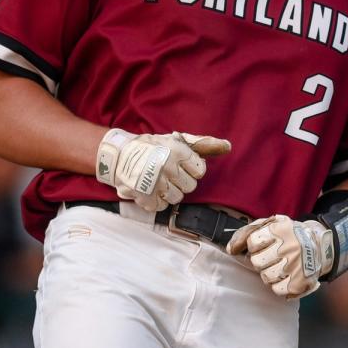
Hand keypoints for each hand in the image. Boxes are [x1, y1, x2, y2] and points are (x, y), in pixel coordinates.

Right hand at [96, 129, 230, 211]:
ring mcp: (155, 182)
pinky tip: (151, 190)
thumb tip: (228, 146)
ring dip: (169, 192)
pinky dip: (157, 201)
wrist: (119, 155)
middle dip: (181, 181)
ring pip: (177, 198)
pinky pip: (161, 207)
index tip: (181, 165)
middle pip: (190, 186)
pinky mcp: (144, 196)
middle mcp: (166, 166)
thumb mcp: (177, 140)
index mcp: (177, 150)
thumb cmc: (152, 147)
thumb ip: (203, 144)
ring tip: (159, 181)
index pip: (200, 170)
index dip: (192, 169)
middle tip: (169, 173)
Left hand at [227, 214, 334, 299]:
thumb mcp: (270, 224)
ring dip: (269, 273)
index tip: (264, 244)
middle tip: (272, 256)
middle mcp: (290, 247)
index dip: (255, 245)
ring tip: (279, 266)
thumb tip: (231, 249)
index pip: (252, 242)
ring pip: (266, 277)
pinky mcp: (300, 282)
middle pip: (257, 261)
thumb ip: (246, 232)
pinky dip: (278, 285)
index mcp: (281, 230)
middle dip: (261, 260)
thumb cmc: (287, 235)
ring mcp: (296, 265)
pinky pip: (277, 289)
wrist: (319, 245)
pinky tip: (285, 276)